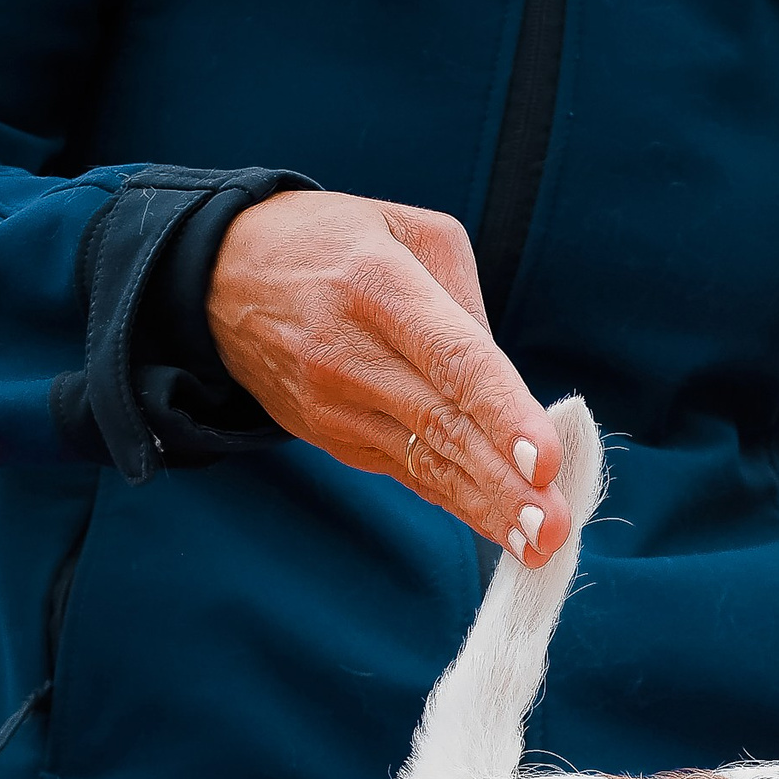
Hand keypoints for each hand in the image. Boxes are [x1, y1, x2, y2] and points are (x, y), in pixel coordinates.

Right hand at [206, 191, 572, 565]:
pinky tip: (500, 528)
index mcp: (380, 285)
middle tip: (553, 529)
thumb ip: (466, 304)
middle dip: (503, 485)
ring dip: (485, 509)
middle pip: (442, 427)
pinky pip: (407, 472)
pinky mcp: (332, 437)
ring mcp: (335, 405)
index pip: (453, 360)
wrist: (225, 276)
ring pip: (425, 464)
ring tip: (537, 547)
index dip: (502, 413)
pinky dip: (456, 502)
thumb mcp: (406, 231)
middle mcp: (351, 353)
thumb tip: (506, 390)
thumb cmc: (337, 245)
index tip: (544, 461)